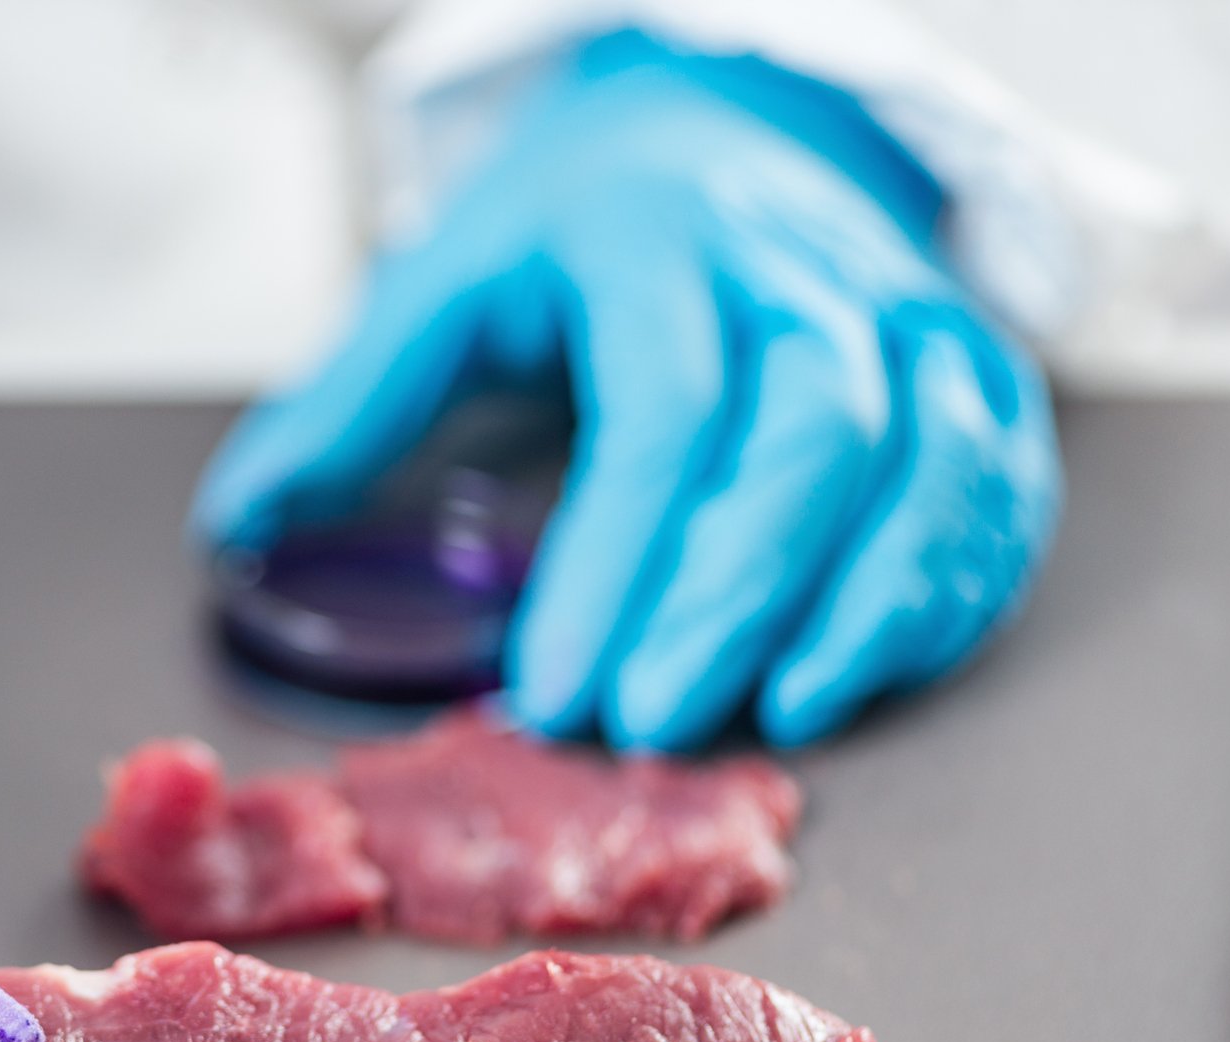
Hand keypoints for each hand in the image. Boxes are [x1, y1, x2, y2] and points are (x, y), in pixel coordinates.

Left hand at [193, 31, 1059, 749]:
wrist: (728, 130)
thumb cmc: (582, 231)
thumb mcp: (452, 283)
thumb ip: (353, 403)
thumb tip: (235, 524)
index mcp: (660, 244)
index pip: (661, 409)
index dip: (615, 559)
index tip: (550, 690)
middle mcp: (803, 274)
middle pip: (810, 435)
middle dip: (733, 594)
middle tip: (649, 724)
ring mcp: (905, 320)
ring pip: (929, 457)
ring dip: (868, 601)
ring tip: (784, 716)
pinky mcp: (968, 376)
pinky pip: (994, 485)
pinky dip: (947, 586)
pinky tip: (864, 669)